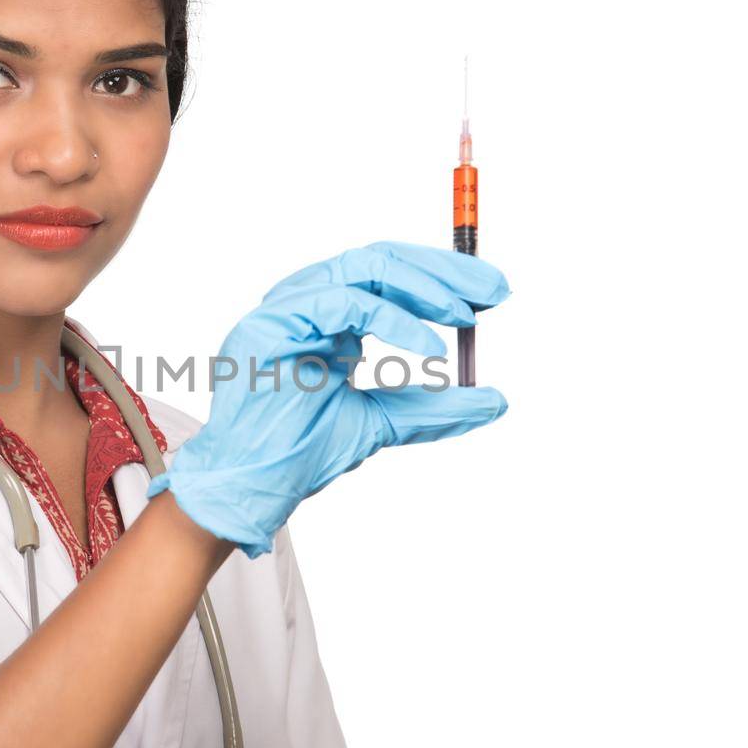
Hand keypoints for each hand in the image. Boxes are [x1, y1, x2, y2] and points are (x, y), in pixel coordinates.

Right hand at [144, 240, 509, 557]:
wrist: (253, 488)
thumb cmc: (299, 452)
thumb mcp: (384, 423)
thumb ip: (433, 408)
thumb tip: (494, 400)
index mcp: (328, 318)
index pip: (389, 276)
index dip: (442, 278)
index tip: (491, 295)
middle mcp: (307, 304)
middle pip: (381, 260)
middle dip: (442, 271)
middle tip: (494, 290)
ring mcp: (286, 309)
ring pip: (362, 267)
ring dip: (421, 285)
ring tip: (462, 315)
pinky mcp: (270, 324)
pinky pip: (342, 302)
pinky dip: (392, 318)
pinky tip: (426, 345)